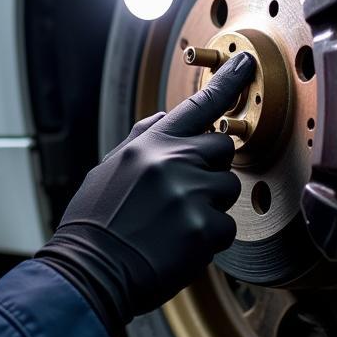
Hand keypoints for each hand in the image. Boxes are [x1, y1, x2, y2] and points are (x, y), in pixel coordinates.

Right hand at [36, 52, 255, 331]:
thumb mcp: (110, 168)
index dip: (226, 83)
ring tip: (174, 224)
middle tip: (182, 193)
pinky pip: (227, 226)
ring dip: (209, 206)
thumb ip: (142, 140)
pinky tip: (179, 244)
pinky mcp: (204, 228)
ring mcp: (190, 194)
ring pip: (227, 188)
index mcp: (149, 145)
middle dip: (210, 167)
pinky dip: (209, 239)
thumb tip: (165, 118)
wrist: (90, 271)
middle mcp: (172, 162)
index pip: (196, 106)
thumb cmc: (96, 224)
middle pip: (221, 146)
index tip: (245, 65)